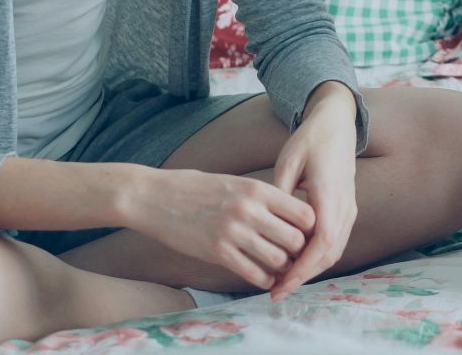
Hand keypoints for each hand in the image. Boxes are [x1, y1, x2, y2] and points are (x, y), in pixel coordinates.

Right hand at [125, 167, 313, 291]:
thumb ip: (262, 196)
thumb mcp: (235, 182)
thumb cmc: (195, 188)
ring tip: (282, 268)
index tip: (304, 233)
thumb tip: (291, 212)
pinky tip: (264, 277)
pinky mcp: (217, 253)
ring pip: (278, 259)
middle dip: (300, 250)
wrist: (153, 197)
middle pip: (296, 239)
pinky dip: (264, 279)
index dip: (309, 227)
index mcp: (257, 189)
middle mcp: (249, 210)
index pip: (304, 213)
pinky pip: (253, 273)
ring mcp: (233, 232)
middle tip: (297, 256)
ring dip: (283, 267)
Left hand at [265, 81, 362, 299]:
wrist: (337, 124)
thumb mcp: (289, 160)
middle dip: (303, 277)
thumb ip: (279, 192)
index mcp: (330, 193)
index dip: (303, 268)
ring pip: (334, 251)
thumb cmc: (310, 139)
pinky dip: (316, 258)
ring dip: (310, 270)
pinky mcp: (347, 210)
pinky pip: (335, 242)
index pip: (322, 242)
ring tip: (282, 283)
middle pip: (330, 254)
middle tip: (275, 293)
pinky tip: (295, 264)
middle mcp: (345, 205)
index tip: (281, 284)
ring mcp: (349, 209)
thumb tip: (264, 223)